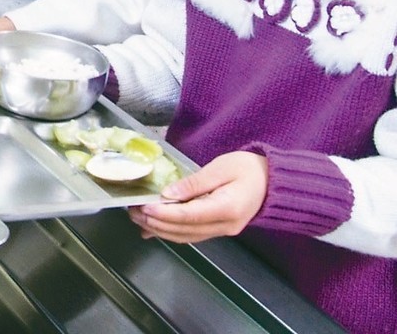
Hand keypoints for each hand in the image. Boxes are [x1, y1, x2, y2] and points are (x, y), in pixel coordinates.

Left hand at [128, 152, 269, 243]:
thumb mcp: (220, 168)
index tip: (144, 207)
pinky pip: (192, 235)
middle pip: (184, 230)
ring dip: (160, 230)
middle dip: (156, 223)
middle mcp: (225, 225)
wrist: (273, 182)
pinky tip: (153, 230)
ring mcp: (223, 231)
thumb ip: (193, 183)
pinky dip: (171, 233)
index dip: (163, 214)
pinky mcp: (220, 230)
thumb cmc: (247, 168)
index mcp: (227, 208)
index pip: (188, 216)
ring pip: (186, 237)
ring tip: (138, 219)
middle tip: (133, 211)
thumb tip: (167, 194)